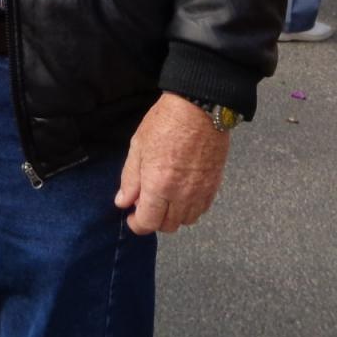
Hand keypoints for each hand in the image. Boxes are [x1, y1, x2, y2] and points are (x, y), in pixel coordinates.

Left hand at [113, 92, 230, 235]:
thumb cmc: (164, 123)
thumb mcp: (138, 147)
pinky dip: (189, 209)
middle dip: (153, 220)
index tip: (131, 217)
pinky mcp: (214, 187)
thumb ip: (130, 179)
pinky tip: (181, 193)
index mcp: (159, 186)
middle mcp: (181, 195)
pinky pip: (200, 210)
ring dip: (172, 216)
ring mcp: (200, 193)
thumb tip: (123, 202)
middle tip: (145, 203)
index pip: (147, 222)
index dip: (136, 224)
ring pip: (185, 221)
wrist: (199, 110)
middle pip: (167, 226)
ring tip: (163, 197)